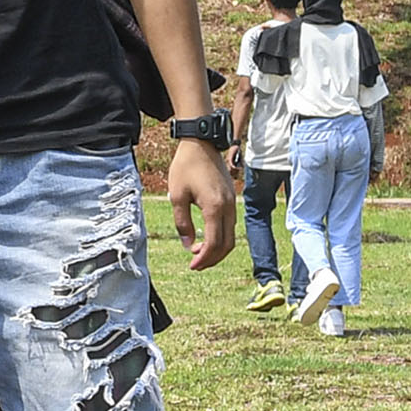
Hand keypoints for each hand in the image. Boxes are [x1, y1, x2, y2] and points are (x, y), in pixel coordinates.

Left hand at [164, 137, 235, 271]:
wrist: (201, 144)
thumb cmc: (186, 167)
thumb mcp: (177, 196)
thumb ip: (182, 223)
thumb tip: (188, 246)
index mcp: (215, 208)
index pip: (214, 243)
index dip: (204, 258)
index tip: (192, 265)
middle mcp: (228, 208)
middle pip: (226, 245)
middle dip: (212, 259)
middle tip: (195, 264)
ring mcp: (233, 204)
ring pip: (231, 236)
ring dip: (216, 249)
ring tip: (198, 253)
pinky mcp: (231, 200)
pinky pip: (230, 226)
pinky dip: (220, 237)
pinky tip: (206, 238)